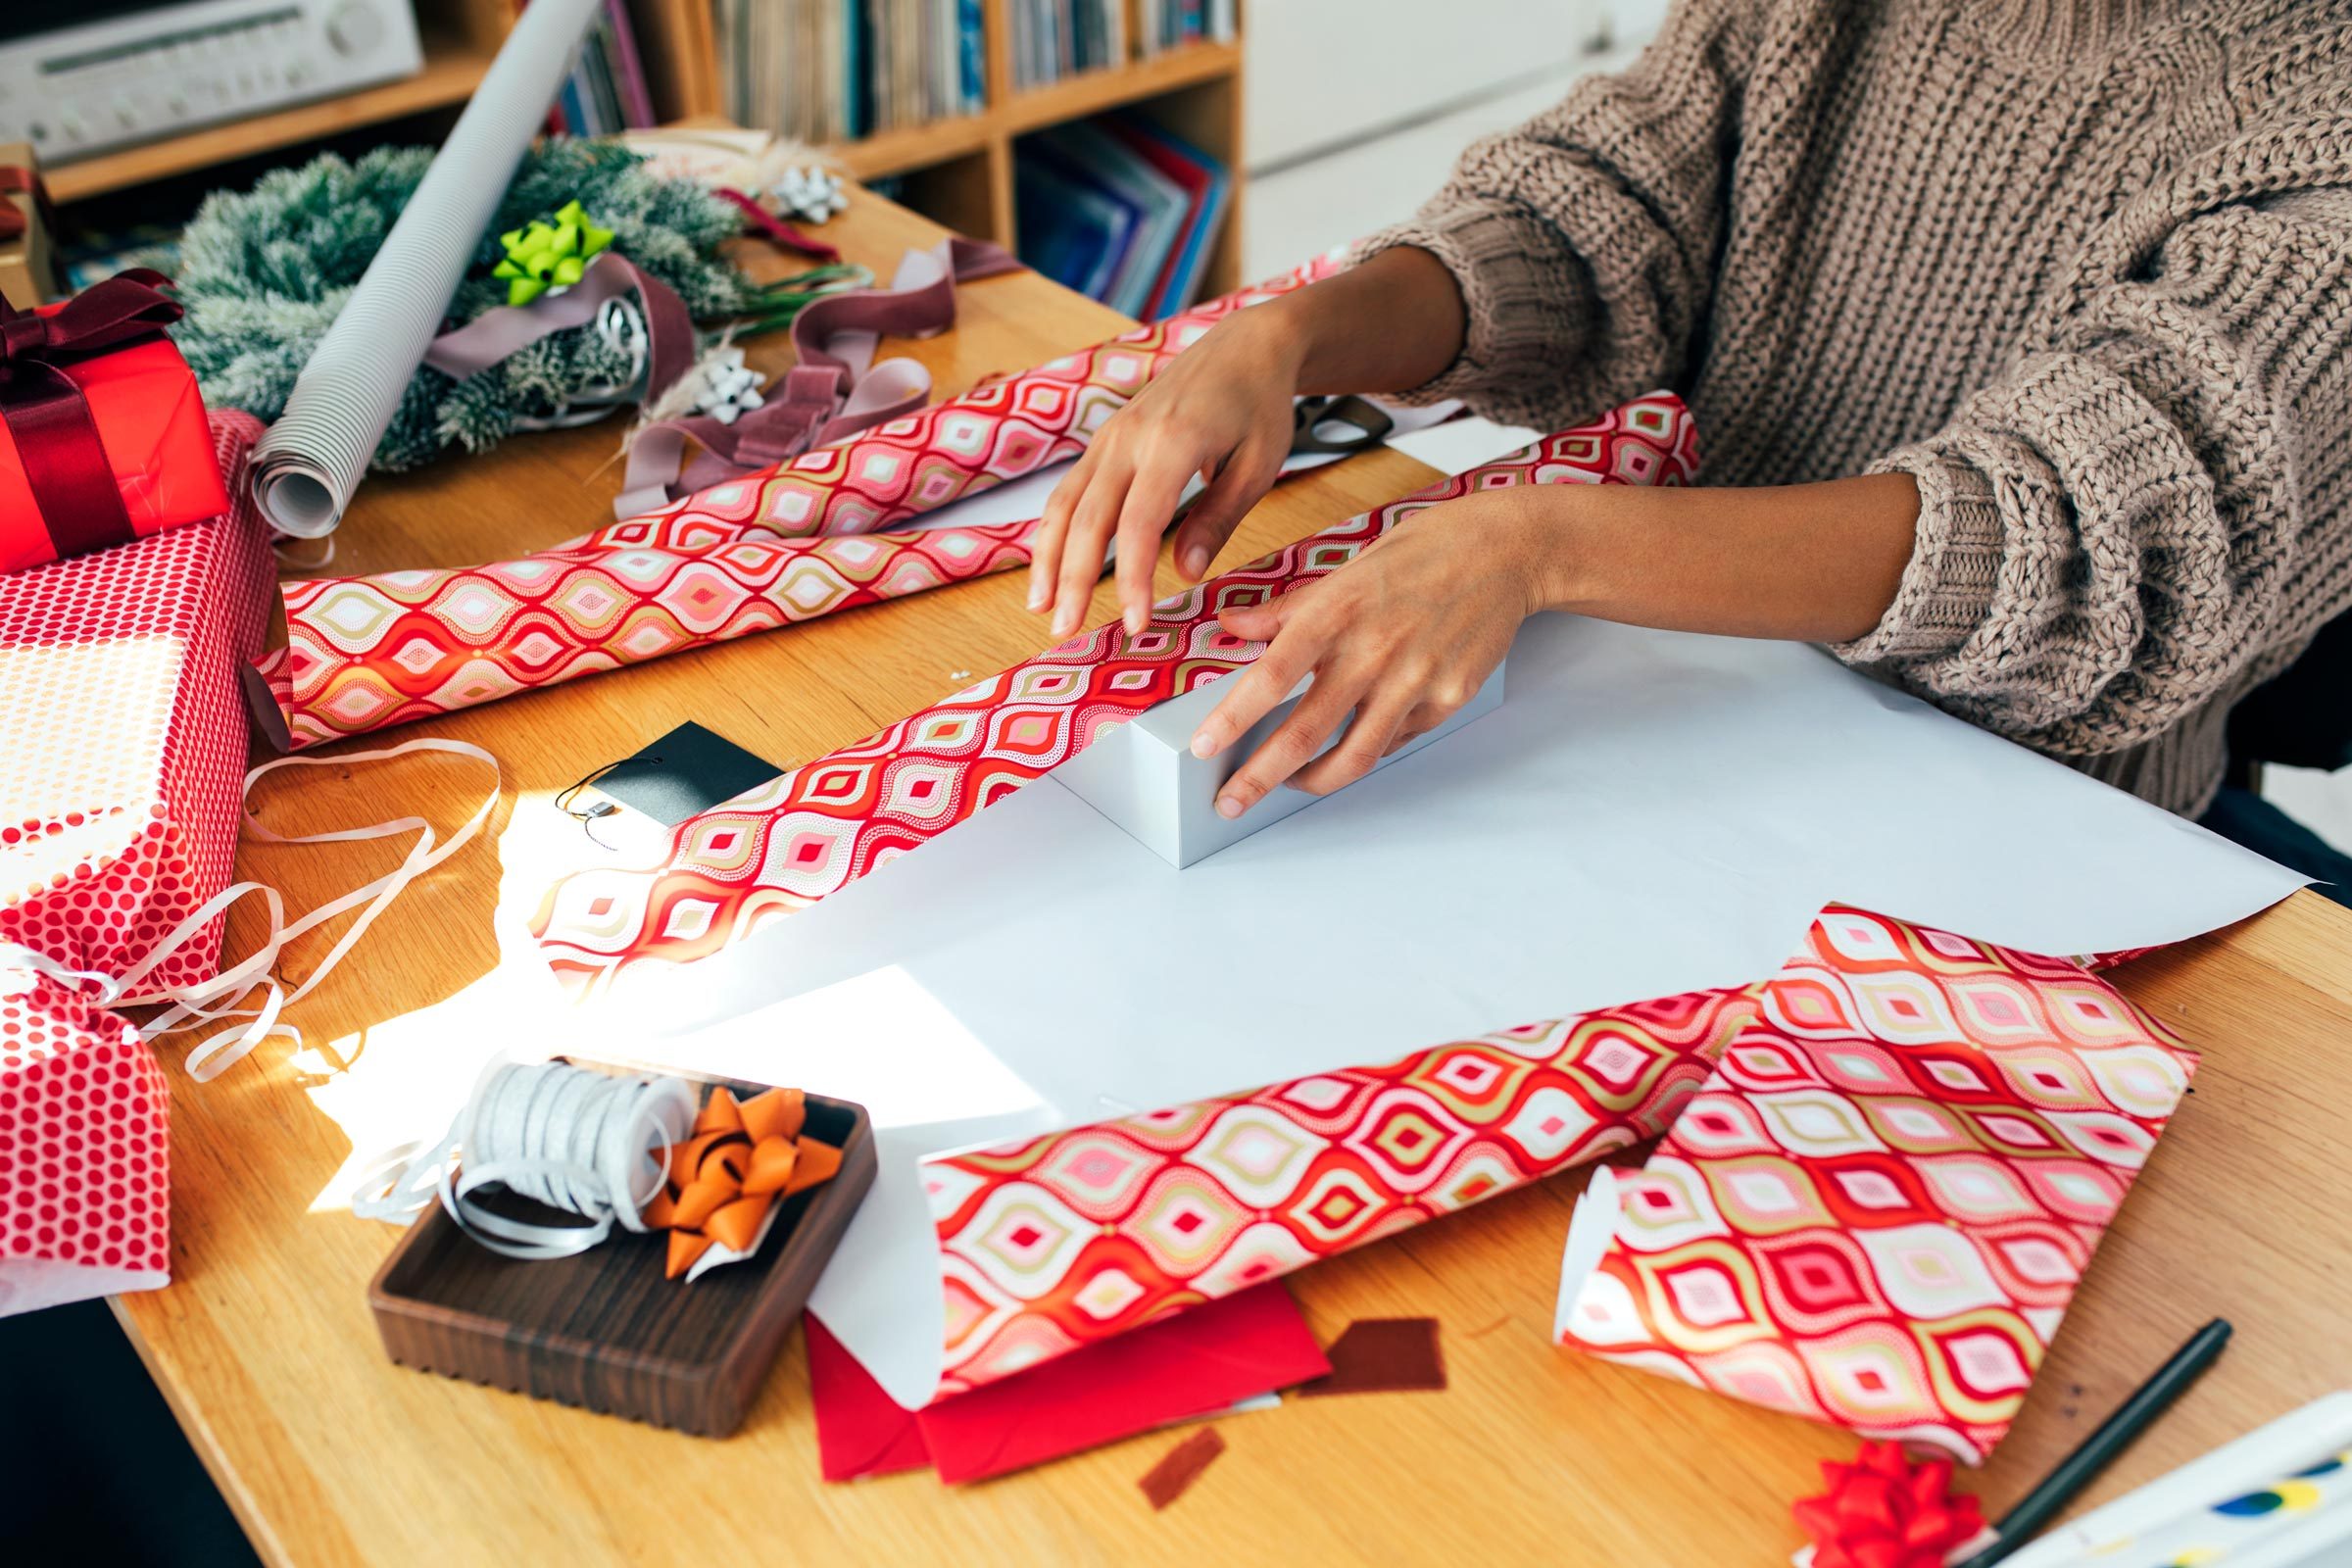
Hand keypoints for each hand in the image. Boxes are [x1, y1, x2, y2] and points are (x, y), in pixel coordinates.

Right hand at [1028, 309, 1301, 638]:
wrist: (1244, 345)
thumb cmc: (1259, 405)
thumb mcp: (1258, 466)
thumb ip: (1218, 519)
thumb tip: (1184, 574)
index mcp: (1174, 442)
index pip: (1140, 524)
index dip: (1132, 579)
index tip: (1135, 624)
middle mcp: (1130, 438)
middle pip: (1088, 519)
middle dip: (1073, 579)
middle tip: (1065, 631)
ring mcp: (1110, 437)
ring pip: (1064, 503)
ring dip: (1048, 558)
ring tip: (1041, 608)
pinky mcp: (1104, 440)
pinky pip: (1068, 490)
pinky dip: (1053, 531)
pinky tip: (1049, 567)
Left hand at [1188, 490, 1543, 818]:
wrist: (1502, 552)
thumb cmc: (1419, 556)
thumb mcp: (1345, 572)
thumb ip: (1286, 610)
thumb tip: (1229, 626)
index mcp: (1338, 612)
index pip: (1273, 676)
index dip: (1234, 718)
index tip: (1205, 748)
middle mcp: (1374, 650)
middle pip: (1306, 733)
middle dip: (1260, 778)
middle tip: (1230, 802)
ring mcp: (1416, 680)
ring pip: (1355, 755)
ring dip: (1312, 781)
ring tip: (1289, 786)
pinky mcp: (1448, 699)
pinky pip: (1396, 739)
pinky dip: (1368, 748)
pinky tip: (1352, 744)